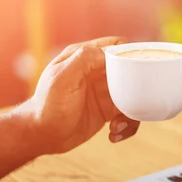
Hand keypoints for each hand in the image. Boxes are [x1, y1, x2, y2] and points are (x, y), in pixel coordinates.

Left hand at [23, 37, 139, 153]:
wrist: (42, 136)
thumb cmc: (48, 105)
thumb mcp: (62, 78)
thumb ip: (84, 60)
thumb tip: (111, 51)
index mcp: (85, 57)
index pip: (116, 46)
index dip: (130, 53)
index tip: (139, 69)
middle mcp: (97, 72)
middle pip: (130, 70)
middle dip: (137, 86)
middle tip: (135, 101)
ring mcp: (104, 91)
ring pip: (134, 94)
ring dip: (132, 111)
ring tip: (117, 125)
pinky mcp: (108, 110)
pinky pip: (129, 113)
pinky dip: (127, 125)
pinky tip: (114, 134)